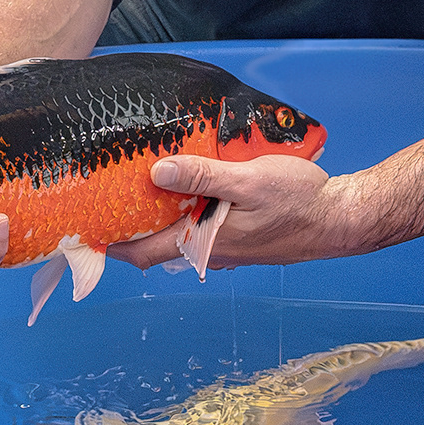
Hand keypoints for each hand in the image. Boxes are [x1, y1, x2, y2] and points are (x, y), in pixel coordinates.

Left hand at [106, 155, 359, 270]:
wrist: (342, 217)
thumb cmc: (299, 201)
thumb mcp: (248, 182)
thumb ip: (203, 177)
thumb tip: (155, 172)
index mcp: (204, 241)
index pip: (141, 252)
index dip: (108, 243)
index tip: (81, 228)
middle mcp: (210, 249)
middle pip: (155, 241)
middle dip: (128, 222)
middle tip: (103, 190)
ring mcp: (226, 243)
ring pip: (178, 230)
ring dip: (159, 211)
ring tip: (139, 178)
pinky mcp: (241, 232)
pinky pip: (201, 222)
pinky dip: (185, 206)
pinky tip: (188, 179)